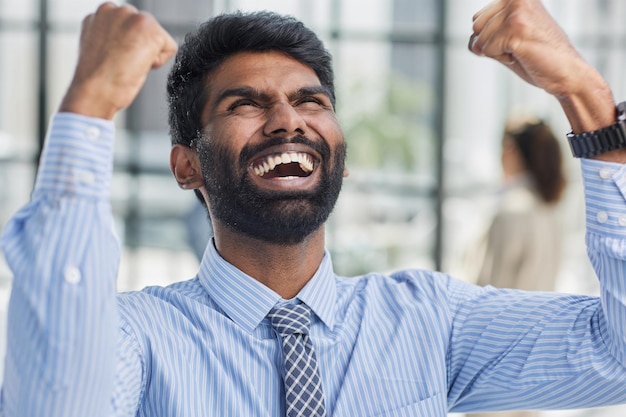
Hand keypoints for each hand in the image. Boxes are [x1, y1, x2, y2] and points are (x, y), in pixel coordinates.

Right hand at [59, 2, 177, 119]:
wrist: (94, 91)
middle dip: (141, 47)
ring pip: (158, 37)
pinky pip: (170, 48)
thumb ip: (115, 34)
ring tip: (128, 64)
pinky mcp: (149, 27)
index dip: (129, 48)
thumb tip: (128, 39)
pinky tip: (138, 66)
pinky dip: (159, 62)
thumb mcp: (102, 47)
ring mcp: (132, 15)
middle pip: (148, 29)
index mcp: (102, 13)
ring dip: (149, 53)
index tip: (115, 58)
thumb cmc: (97, 79)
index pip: (132, 27)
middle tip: (123, 63)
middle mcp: (115, 9)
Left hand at [469, 0, 617, 141]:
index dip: (490, 38)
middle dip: (491, 43)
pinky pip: (487, 50)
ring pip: (480, 39)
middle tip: (519, 45)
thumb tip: (472, 40)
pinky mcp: (516, 28)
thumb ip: (487, 32)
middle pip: (476, 27)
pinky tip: (523, 54)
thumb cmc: (538, 56)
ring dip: (498, 51)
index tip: (516, 39)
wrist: (565, 72)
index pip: (478, 19)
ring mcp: (517, 11)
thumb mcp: (508, 38)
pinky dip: (502, 59)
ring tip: (523, 49)